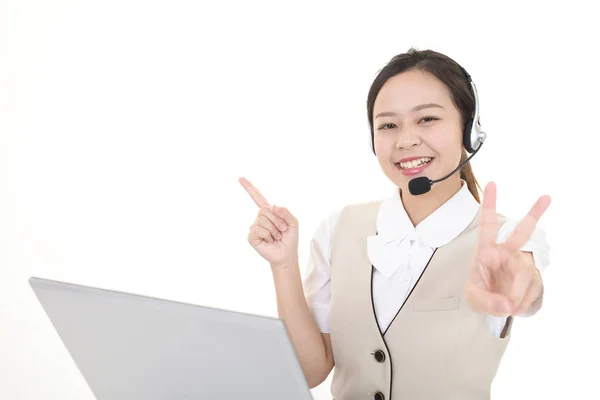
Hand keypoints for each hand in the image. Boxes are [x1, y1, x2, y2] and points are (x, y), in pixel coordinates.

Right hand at [239, 177, 298, 268]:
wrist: (287, 254)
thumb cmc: (290, 238)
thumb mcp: (293, 222)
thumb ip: (286, 212)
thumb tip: (272, 206)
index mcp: (269, 212)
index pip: (258, 198)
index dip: (249, 188)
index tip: (240, 178)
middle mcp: (260, 218)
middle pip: (265, 209)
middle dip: (278, 220)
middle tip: (282, 230)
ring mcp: (255, 227)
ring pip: (263, 220)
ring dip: (274, 229)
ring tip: (276, 237)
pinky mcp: (251, 237)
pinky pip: (258, 230)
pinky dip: (268, 235)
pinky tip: (269, 240)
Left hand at [465, 182, 550, 316]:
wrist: (498, 306)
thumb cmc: (482, 294)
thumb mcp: (475, 299)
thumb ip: (487, 301)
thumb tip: (507, 304)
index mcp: (486, 251)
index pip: (488, 225)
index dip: (490, 205)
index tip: (492, 183)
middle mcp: (506, 253)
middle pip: (522, 233)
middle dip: (534, 214)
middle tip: (547, 196)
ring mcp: (522, 264)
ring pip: (526, 277)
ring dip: (517, 296)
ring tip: (507, 305)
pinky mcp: (534, 277)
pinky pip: (533, 291)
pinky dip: (525, 303)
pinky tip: (517, 304)